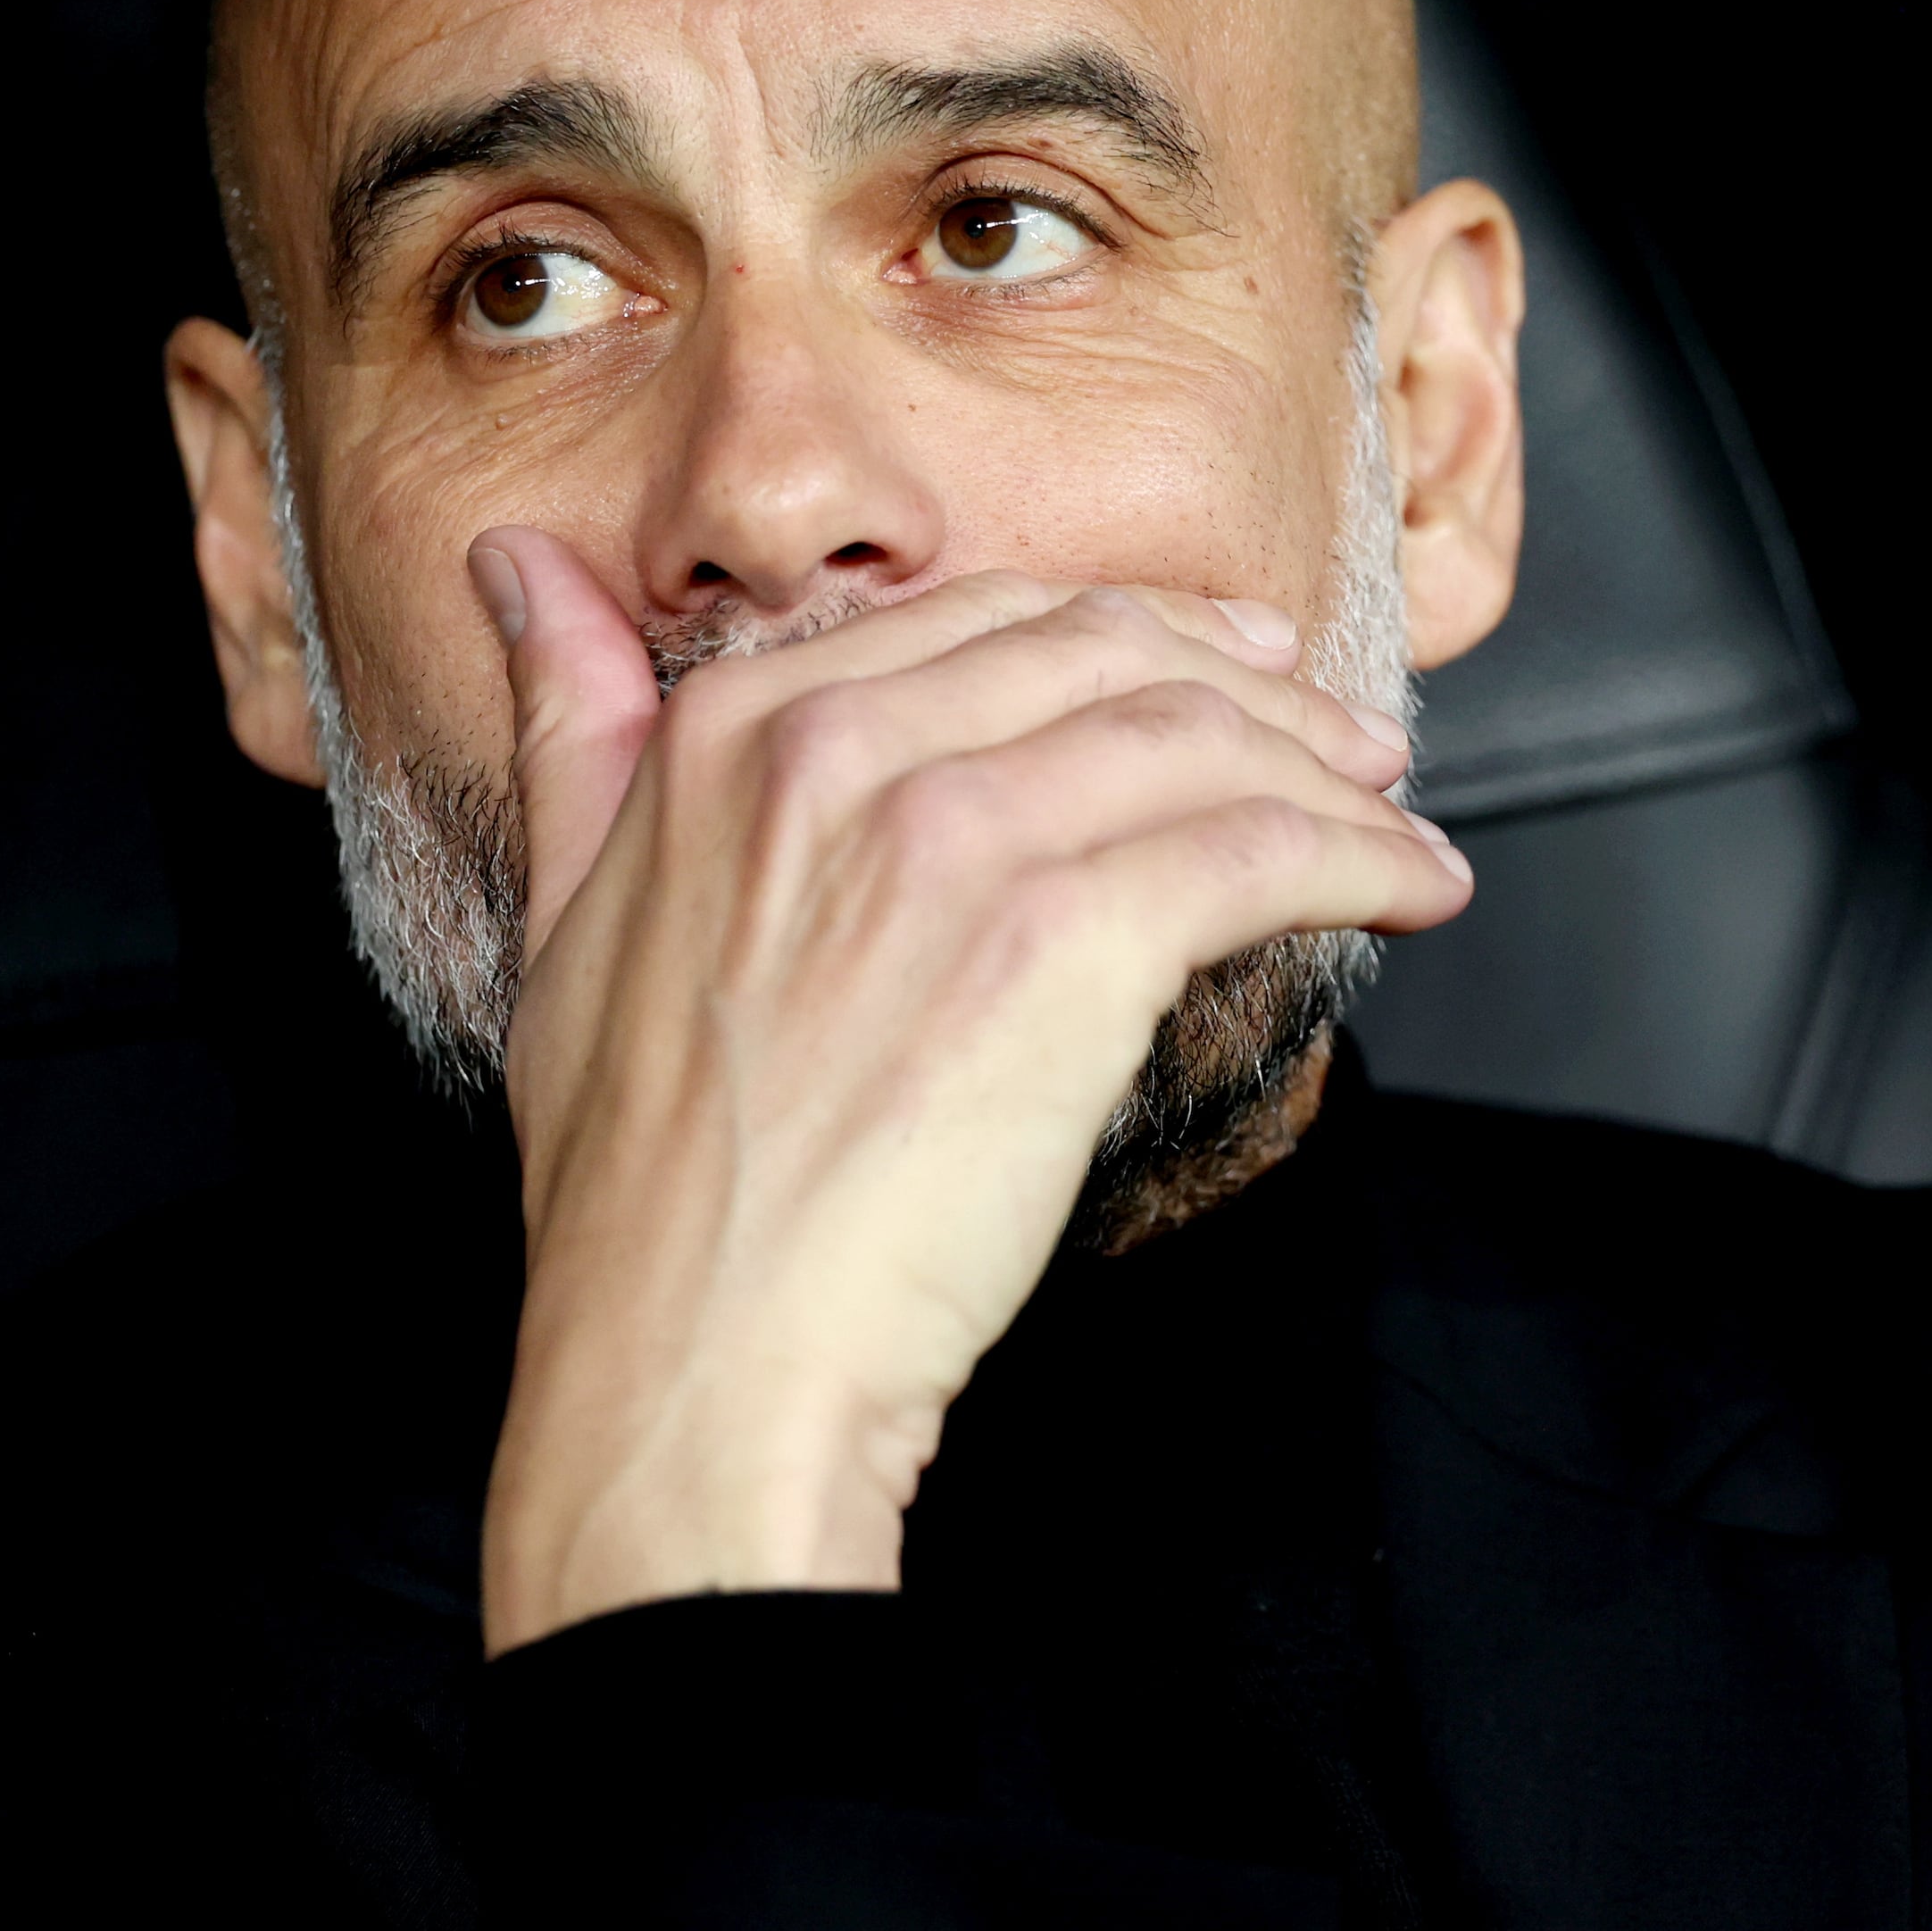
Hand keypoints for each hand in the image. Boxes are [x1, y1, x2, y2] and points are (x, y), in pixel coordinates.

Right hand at [470, 530, 1472, 1653]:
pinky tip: (1414, 887)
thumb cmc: (642, 1187)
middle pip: (1109, 656)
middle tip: (1338, 732)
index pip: (983, 618)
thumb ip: (571, 723)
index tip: (1220, 665)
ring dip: (1327, 772)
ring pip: (1198, 740)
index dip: (1130, 634)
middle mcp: (840, 751)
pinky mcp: (1059, 943)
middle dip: (1251, 684)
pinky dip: (1360, 858)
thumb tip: (518, 566)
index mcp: (735, 729)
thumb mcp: (564, 913)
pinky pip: (1255, 851)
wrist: (694, 1364)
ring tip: (1390, 813)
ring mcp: (953, 838)